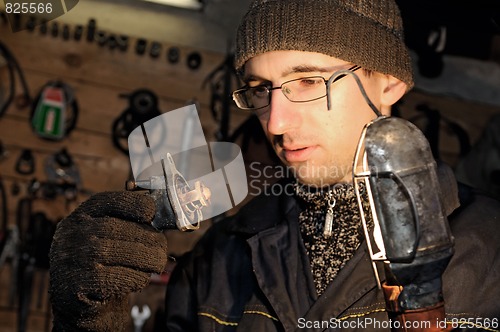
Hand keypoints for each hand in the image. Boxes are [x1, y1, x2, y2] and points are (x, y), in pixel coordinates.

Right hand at [49, 191, 167, 330]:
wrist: (83, 306)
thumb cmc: (105, 266)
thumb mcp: (112, 239)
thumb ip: (128, 225)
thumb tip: (158, 217)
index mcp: (81, 216)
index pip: (105, 201)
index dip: (131, 203)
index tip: (151, 212)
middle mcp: (70, 234)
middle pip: (112, 227)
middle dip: (145, 237)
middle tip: (162, 249)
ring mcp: (69, 258)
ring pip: (113, 251)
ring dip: (144, 258)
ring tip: (157, 263)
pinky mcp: (74, 284)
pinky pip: (111, 277)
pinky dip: (133, 278)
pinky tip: (140, 280)